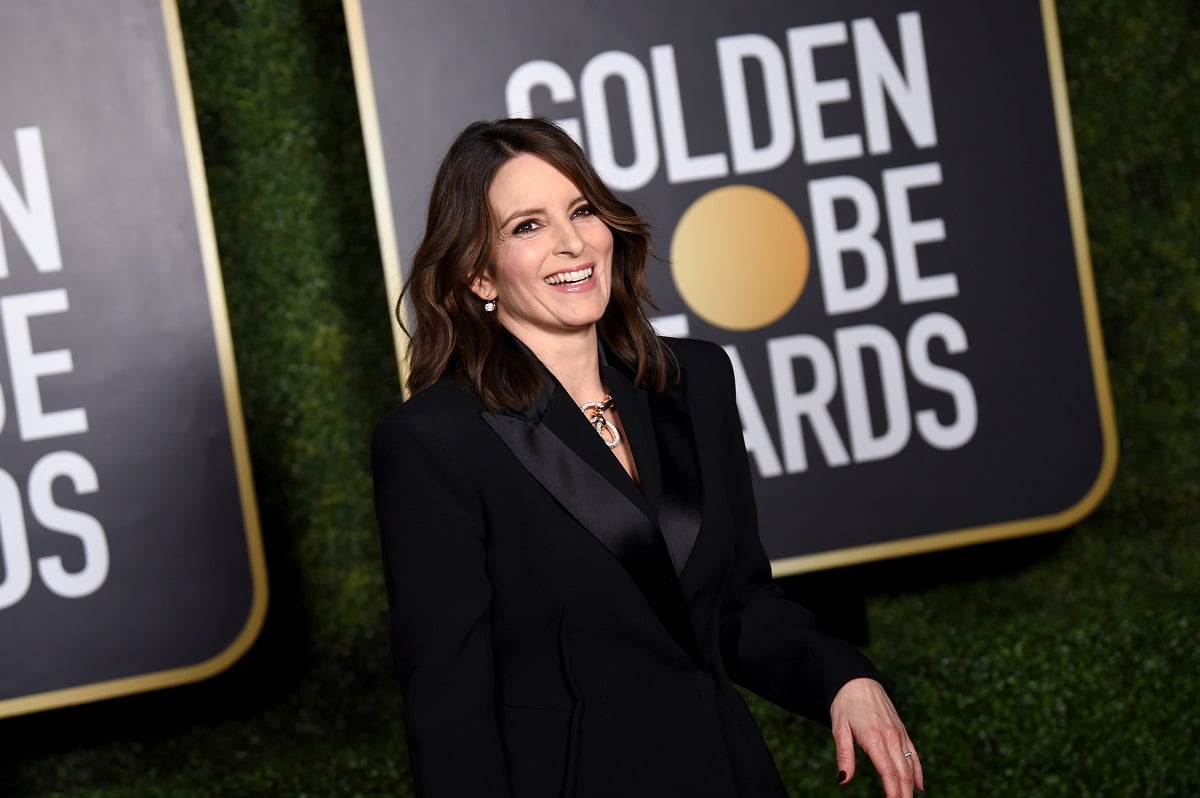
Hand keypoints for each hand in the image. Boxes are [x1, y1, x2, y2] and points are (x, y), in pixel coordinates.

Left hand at [830, 677, 923, 795]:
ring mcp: (899, 734)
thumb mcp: (839, 728)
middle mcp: (891, 737)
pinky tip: (920, 786)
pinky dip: (918, 771)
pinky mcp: (902, 731)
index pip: (888, 771)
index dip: (893, 792)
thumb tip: (843, 779)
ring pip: (910, 765)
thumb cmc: (845, 704)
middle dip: (904, 794)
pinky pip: (913, 753)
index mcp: (874, 738)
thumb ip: (844, 755)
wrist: (858, 680)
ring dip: (911, 786)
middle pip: (902, 772)